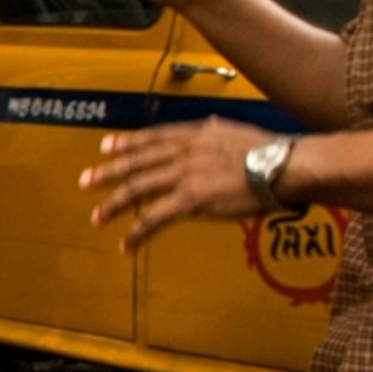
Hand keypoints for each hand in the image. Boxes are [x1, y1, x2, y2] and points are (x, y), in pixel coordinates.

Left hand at [80, 117, 279, 247]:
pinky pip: (155, 218)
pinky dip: (137, 232)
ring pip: (139, 188)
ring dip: (114, 204)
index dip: (127, 143)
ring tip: (97, 216)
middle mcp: (186, 150)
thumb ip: (218, 134)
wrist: (286, 166)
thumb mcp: (239, 133)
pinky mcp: (191, 199)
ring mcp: (186, 174)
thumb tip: (211, 127)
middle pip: (138, 161)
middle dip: (108, 172)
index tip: (106, 147)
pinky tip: (126, 244)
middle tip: (86, 180)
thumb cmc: (273, 154)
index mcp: (197, 133)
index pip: (154, 137)